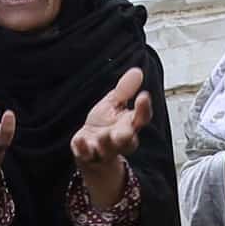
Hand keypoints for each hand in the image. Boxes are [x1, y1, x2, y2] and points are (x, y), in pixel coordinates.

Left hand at [71, 68, 149, 206]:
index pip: (142, 117)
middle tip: (124, 132)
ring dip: (105, 143)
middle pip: (128, 141)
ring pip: (108, 149)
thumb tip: (137, 71)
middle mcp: (119, 139)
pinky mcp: (87, 154)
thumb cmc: (104, 125)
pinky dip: (83, 148)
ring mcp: (103, 149)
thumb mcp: (114, 104)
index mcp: (129, 125)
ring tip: (103, 136)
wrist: (89, 149)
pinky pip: (86, 153)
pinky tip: (80, 140)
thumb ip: (125, 90)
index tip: (143, 96)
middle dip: (126, 137)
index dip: (144, 108)